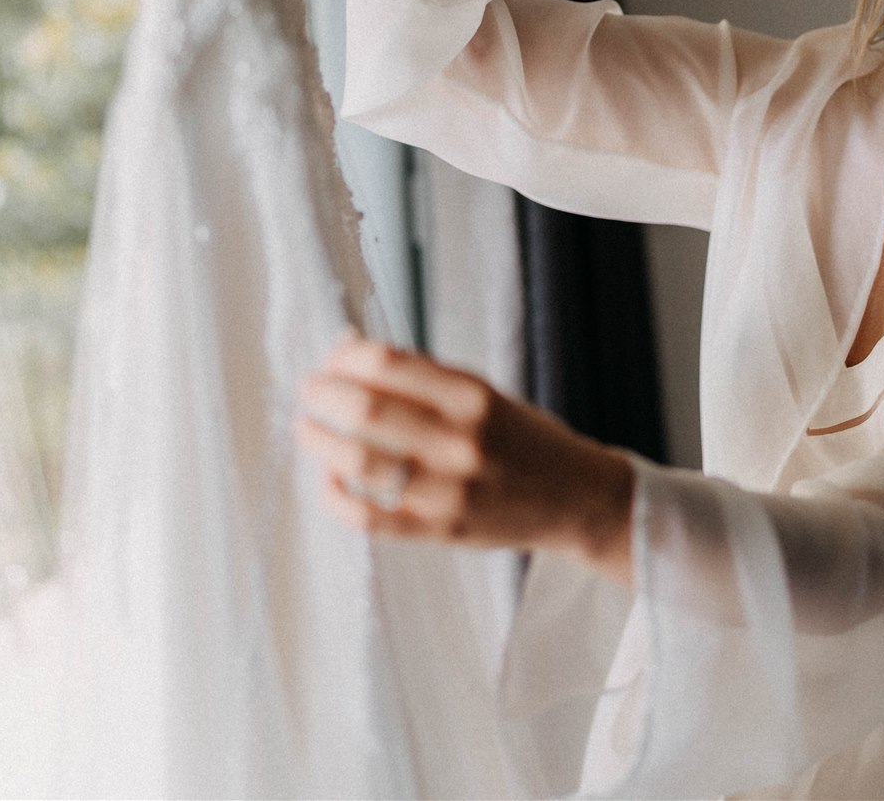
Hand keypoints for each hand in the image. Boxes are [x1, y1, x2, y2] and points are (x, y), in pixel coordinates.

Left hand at [297, 332, 634, 584]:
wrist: (574, 498)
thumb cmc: (522, 440)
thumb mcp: (482, 395)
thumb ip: (420, 378)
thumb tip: (349, 352)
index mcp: (472, 397)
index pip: (388, 363)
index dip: (346, 356)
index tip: (333, 356)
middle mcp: (460, 441)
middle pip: (364, 409)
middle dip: (322, 393)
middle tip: (310, 389)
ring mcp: (447, 490)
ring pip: (357, 461)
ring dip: (318, 439)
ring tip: (308, 428)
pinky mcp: (438, 531)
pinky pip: (367, 515)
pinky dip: (336, 494)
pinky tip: (332, 478)